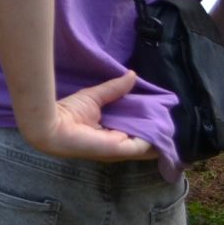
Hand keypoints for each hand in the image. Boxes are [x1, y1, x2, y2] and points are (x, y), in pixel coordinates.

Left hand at [20, 70, 159, 161]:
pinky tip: (163, 127)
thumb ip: (115, 89)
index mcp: (111, 131)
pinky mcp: (119, 149)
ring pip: (147, 142)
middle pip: (144, 136)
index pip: (136, 127)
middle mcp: (117, 141)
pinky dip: (154, 138)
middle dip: (157, 126)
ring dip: (159, 132)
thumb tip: (133, 75)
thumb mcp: (96, 97)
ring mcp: (119, 148)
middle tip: (171, 113)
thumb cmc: (68, 112)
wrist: (52, 124)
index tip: (161, 108)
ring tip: (171, 118)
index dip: (148, 119)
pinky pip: (143, 146)